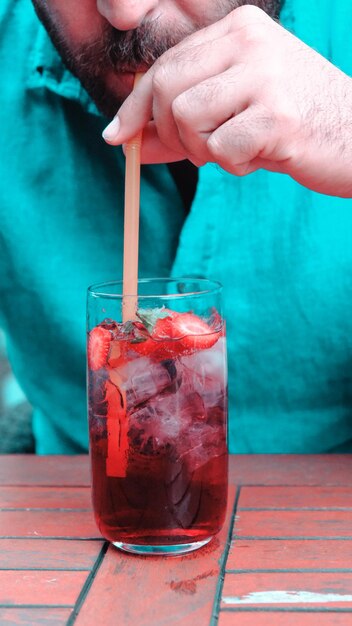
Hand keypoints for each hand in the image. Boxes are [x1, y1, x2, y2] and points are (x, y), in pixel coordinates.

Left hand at [103, 5, 351, 196]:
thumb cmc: (292, 123)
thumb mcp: (235, 109)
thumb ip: (181, 119)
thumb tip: (123, 140)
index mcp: (239, 30)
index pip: (164, 66)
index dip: (135, 108)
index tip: (117, 136)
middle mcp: (251, 42)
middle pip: (166, 90)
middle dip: (169, 133)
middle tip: (200, 151)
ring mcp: (266, 75)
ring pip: (187, 118)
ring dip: (203, 150)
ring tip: (239, 150)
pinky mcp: (278, 116)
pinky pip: (221, 150)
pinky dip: (234, 165)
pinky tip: (263, 156)